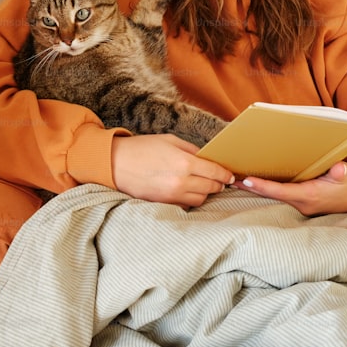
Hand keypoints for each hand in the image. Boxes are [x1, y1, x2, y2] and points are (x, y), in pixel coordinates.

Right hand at [112, 134, 235, 208]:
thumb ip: (192, 150)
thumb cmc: (142, 148)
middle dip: (218, 184)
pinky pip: (186, 205)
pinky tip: (188, 191)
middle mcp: (181, 182)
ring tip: (203, 185)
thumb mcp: (170, 141)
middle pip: (211, 188)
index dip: (226, 175)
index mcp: (184, 163)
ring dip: (205, 192)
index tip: (230, 176)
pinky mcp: (164, 203)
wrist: (115, 164)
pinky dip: (191, 199)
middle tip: (220, 180)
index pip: (215, 172)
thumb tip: (208, 159)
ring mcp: (172, 195)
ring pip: (200, 199)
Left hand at [237, 162, 346, 215]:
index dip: (263, 186)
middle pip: (271, 194)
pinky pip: (279, 194)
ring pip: (273, 195)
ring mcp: (300, 203)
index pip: (281, 191)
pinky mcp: (300, 201)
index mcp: (309, 195)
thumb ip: (341, 173)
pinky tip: (255, 181)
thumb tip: (338, 168)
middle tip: (230, 177)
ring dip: (257, 187)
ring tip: (236, 177)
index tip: (246, 180)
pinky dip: (266, 188)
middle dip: (252, 187)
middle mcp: (301, 202)